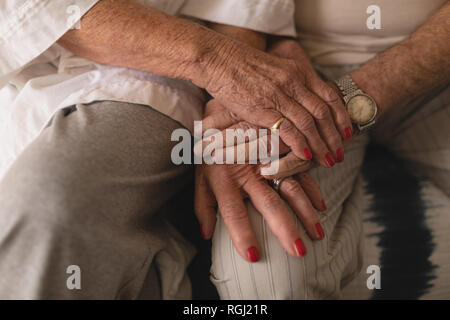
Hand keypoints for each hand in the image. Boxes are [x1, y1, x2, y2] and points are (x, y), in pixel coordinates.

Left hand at [194, 100, 326, 261]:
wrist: (231, 93)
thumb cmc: (212, 139)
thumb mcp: (200, 168)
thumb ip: (203, 203)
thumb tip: (205, 234)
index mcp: (223, 175)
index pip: (232, 211)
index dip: (241, 233)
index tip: (254, 256)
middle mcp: (247, 168)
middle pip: (267, 202)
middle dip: (283, 228)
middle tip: (298, 251)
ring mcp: (268, 156)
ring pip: (290, 187)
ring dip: (305, 212)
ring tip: (317, 234)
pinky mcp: (282, 146)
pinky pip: (301, 170)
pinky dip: (312, 188)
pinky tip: (321, 205)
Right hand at [202, 38, 352, 167]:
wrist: (217, 59)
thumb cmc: (239, 64)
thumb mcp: (272, 68)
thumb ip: (287, 82)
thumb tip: (296, 98)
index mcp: (297, 72)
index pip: (329, 95)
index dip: (341, 116)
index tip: (347, 131)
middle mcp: (293, 83)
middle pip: (323, 113)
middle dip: (335, 136)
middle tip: (340, 153)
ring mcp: (279, 96)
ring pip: (310, 124)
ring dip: (321, 145)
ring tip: (328, 161)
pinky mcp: (264, 109)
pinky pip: (288, 130)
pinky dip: (300, 145)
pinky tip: (306, 156)